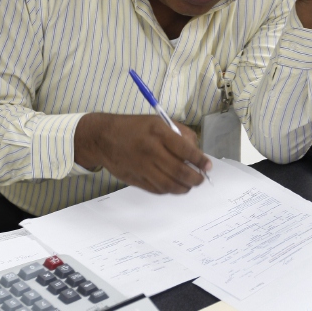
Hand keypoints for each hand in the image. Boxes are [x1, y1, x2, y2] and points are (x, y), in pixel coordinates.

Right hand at [74, 113, 210, 193]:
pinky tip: (174, 186)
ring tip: (190, 185)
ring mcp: (142, 167)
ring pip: (169, 185)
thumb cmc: (134, 128)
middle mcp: (151, 150)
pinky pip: (157, 189)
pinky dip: (169, 190)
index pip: (186, 151)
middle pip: (180, 172)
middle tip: (201, 178)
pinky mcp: (135, 179)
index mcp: (158, 132)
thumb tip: (196, 152)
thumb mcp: (159, 121)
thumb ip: (180, 134)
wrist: (103, 137)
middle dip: (196, 178)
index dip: (201, 161)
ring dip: (184, 188)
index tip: (208, 166)